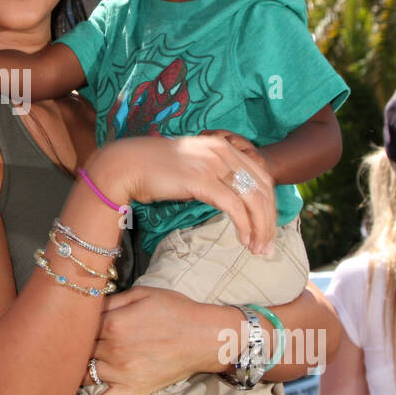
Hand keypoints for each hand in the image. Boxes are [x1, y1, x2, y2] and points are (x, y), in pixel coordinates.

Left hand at [75, 286, 234, 394]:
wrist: (203, 336)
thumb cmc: (175, 310)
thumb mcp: (141, 293)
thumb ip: (111, 300)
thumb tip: (88, 304)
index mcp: (113, 322)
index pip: (78, 326)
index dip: (71, 324)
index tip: (67, 324)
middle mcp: (113, 349)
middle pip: (78, 350)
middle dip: (71, 346)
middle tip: (64, 344)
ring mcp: (121, 373)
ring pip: (84, 375)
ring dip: (75, 371)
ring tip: (67, 368)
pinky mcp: (132, 390)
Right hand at [90, 134, 276, 254]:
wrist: (126, 165)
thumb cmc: (152, 169)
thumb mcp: (191, 165)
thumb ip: (212, 174)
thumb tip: (227, 198)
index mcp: (222, 145)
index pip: (261, 176)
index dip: (269, 205)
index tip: (267, 228)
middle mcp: (222, 151)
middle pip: (262, 189)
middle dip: (270, 221)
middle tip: (268, 246)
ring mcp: (214, 164)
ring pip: (253, 199)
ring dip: (260, 228)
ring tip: (259, 249)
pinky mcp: (203, 179)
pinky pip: (234, 207)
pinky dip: (244, 226)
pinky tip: (244, 241)